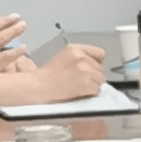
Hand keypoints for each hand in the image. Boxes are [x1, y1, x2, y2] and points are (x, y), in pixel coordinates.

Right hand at [0, 40, 116, 109]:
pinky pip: (97, 89)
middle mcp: (81, 57)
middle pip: (101, 68)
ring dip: (93, 84)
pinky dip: (91, 93)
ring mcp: (85, 71)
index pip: (100, 53)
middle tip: (80, 80)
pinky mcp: (86, 84)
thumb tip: (96, 63)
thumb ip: (80, 56)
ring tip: (79, 86)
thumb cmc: (48, 75)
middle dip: (94, 75)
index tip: (91, 68)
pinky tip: (80, 92)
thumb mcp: (64, 57)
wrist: (39, 88)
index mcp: (75, 49)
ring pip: (101, 79)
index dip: (96, 62)